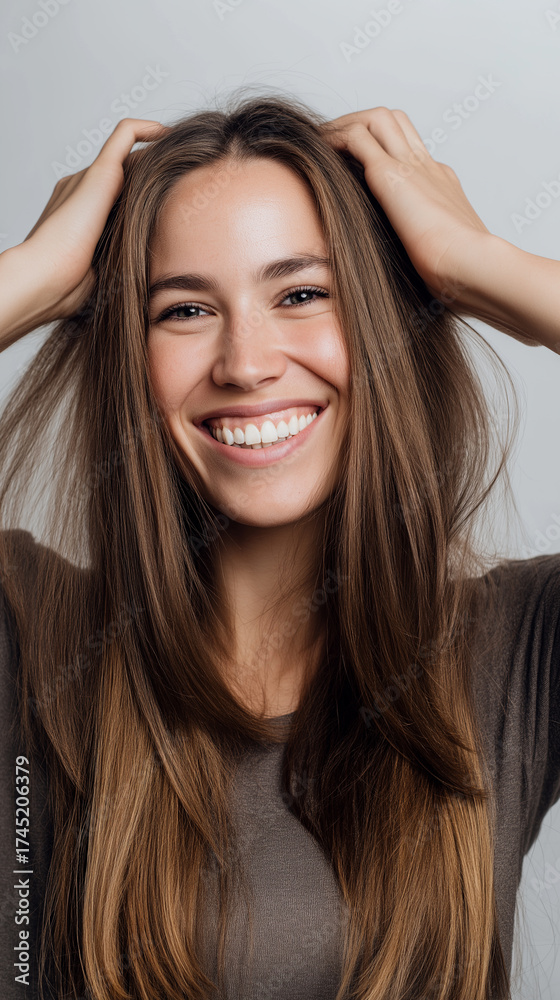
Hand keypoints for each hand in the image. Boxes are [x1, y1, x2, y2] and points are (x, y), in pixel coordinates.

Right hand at [0, 118, 168, 345]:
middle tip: (188, 183)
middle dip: (154, 181)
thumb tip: (153, 280)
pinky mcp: (101, 172)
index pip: (117, 199)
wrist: (47, 279)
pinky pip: (126, 134)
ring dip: (157, 159)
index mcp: (80, 215)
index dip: (142, 201)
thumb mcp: (105, 275)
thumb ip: (123, 265)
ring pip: (130, 157)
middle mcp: (82, 190)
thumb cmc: (69, 289)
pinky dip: (147, 130)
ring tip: (186, 162)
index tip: (173, 209)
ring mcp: (89, 178)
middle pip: (126, 176)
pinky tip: (170, 136)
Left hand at [320, 107, 491, 302]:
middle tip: (334, 144)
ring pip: (377, 118)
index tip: (355, 167)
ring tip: (322, 142)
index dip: (383, 151)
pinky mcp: (391, 175)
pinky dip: (335, 138)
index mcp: (441, 186)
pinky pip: (356, 136)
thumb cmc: (460, 276)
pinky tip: (317, 151)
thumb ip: (421, 255)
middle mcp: (428, 168)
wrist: (472, 267)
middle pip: (396, 123)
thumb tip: (408, 279)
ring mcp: (411, 167)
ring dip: (347, 124)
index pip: (411, 152)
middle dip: (361, 125)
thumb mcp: (438, 260)